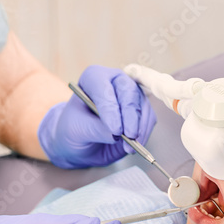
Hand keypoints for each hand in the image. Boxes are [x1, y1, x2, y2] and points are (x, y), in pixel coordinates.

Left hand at [38, 65, 156, 168]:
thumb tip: (116, 134)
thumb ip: (95, 129)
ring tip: (130, 144)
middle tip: (128, 134)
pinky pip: (149, 119)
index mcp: (94, 77)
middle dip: (130, 115)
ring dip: (139, 127)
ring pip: (142, 105)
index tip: (114, 128)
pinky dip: (144, 133)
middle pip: (129, 91)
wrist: (81, 141)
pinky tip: (135, 145)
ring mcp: (130, 95)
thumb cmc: (74, 128)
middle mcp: (115, 82)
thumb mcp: (76, 130)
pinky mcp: (140, 111)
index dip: (110, 106)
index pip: (104, 86)